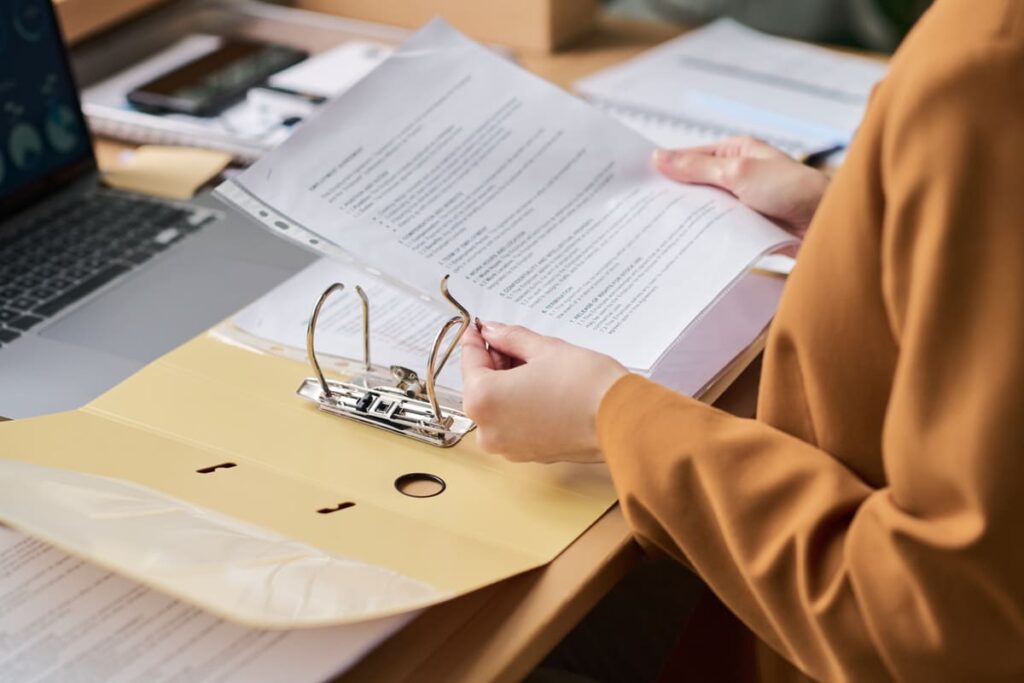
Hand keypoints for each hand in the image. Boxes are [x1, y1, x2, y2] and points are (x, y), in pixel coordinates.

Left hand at [460, 322, 627, 463]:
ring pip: (497, 406)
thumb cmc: (586, 385)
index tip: (482, 328)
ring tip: (535, 364)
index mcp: (483, 399)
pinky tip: (541, 388)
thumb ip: (510, 338)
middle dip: (495, 363)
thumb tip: (492, 331)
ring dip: (507, 384)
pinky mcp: (528, 454)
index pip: (470, 361)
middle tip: (515, 343)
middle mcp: (488, 429)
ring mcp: (507, 447)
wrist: (622, 420)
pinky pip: (512, 424)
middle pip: (480, 386)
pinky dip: (519, 405)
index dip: (478, 340)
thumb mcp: (544, 348)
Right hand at [654, 136, 829, 236]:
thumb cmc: (792, 190)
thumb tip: (659, 157)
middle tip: (639, 210)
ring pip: (705, 209)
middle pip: (695, 185)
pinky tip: (685, 245)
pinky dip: (704, 235)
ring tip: (655, 230)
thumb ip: (698, 168)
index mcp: (736, 152)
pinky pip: (719, 230)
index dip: (665, 168)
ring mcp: (743, 202)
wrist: (827, 225)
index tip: (636, 182)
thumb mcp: (739, 173)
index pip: (691, 157)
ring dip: (688, 219)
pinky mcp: (748, 227)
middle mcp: (738, 175)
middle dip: (673, 196)